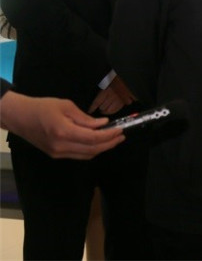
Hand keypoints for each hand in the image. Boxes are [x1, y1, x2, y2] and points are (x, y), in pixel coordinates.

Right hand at [1, 91, 124, 159]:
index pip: (93, 138)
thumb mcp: (66, 106)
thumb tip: (102, 124)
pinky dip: (91, 150)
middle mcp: (61, 146)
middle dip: (109, 144)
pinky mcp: (55, 155)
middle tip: (121, 136)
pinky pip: (78, 155)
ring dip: (102, 148)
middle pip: (92, 150)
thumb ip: (85, 118)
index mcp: (64, 132)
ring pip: (86, 155)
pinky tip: (99, 142)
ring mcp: (57, 153)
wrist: (19, 117)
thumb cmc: (42, 107)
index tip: (120, 130)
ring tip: (114, 139)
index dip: (109, 136)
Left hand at [88, 76, 134, 114]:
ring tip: (104, 111)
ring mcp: (119, 99)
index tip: (90, 111)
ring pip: (109, 110)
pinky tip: (111, 110)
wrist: (128, 77)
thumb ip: (102, 90)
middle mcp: (112, 96)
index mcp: (106, 90)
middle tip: (99, 109)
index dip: (92, 108)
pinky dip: (113, 111)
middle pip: (102, 107)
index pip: (96, 102)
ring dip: (106, 111)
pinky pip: (117, 109)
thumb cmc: (116, 78)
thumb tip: (96, 99)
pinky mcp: (124, 102)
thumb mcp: (107, 82)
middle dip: (100, 108)